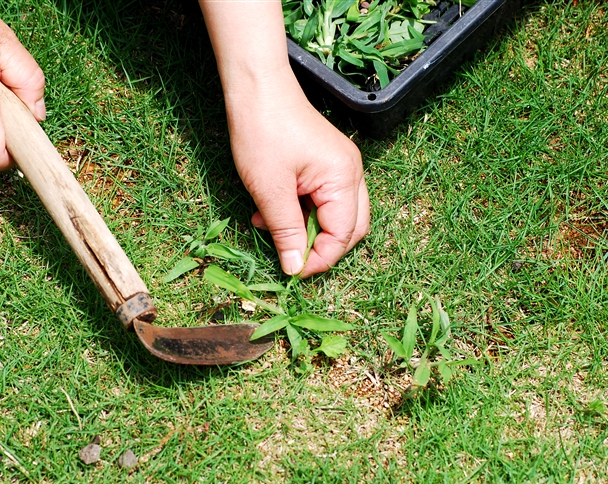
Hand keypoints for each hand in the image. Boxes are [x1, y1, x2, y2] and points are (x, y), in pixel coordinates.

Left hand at [199, 0, 369, 276]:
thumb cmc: (262, 132)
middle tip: (289, 258)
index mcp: (344, 178)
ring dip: (306, 230)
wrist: (256, 87)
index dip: (319, 259)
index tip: (291, 272)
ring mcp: (341, 167)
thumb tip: (294, 269)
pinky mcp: (327, 163)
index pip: (343, 235)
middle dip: (320, 248)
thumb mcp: (270, 190)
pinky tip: (270, 212)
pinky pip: (323, 199)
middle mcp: (351, 173)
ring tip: (270, 229)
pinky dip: (301, 212)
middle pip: (350, 228)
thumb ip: (286, 232)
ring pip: (336, 216)